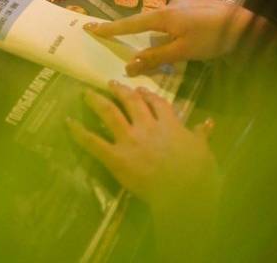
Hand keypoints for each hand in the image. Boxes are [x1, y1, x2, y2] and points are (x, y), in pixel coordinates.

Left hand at [67, 82, 219, 214]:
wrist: (185, 193)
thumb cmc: (199, 174)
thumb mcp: (204, 151)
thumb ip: (201, 135)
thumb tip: (208, 124)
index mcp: (170, 124)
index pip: (157, 103)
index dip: (147, 95)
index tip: (141, 90)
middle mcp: (147, 126)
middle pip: (131, 102)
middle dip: (120, 91)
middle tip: (111, 83)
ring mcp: (129, 140)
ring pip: (109, 113)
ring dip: (97, 101)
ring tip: (86, 93)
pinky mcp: (116, 157)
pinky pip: (93, 142)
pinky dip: (79, 132)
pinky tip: (68, 122)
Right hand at [84, 0, 258, 75]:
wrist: (247, 25)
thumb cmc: (213, 39)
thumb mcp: (183, 53)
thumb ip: (154, 58)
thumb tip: (128, 67)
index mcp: (162, 15)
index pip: (129, 24)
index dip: (110, 29)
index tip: (91, 28)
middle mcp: (169, 3)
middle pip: (150, 23)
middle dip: (154, 38)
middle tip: (172, 49)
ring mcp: (184, 0)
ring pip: (168, 21)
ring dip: (173, 33)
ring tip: (195, 45)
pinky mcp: (197, 0)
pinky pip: (182, 15)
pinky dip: (184, 26)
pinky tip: (201, 35)